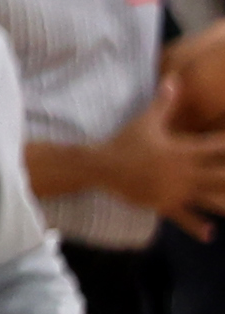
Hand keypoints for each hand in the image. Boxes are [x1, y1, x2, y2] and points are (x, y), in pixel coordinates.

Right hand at [110, 113, 224, 227]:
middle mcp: (183, 172)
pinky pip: (182, 217)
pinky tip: (209, 234)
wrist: (100, 167)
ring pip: (207, 199)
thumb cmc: (124, 142)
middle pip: (221, 177)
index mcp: (182, 151)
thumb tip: (174, 79)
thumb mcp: (145, 121)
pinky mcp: (163, 204)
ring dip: (224, 204)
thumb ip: (164, 102)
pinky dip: (196, 226)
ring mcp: (174, 190)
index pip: (218, 148)